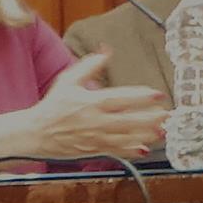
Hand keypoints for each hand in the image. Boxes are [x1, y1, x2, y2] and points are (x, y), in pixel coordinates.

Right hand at [0, 50, 171, 161]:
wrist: (35, 133)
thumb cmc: (52, 105)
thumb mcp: (68, 80)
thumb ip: (90, 66)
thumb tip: (107, 51)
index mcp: (90, 102)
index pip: (121, 98)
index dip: (141, 97)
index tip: (157, 94)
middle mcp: (95, 121)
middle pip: (128, 120)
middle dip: (150, 118)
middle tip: (167, 114)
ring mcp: (95, 138)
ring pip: (126, 137)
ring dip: (145, 135)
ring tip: (162, 131)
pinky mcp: (93, 150)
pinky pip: (116, 151)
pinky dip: (131, 151)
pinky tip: (145, 149)